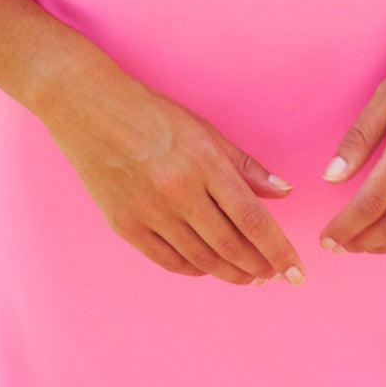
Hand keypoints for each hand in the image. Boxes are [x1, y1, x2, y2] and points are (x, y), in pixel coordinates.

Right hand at [46, 67, 306, 285]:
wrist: (89, 109)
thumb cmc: (152, 114)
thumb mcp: (204, 130)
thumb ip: (244, 164)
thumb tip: (283, 193)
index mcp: (204, 163)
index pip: (252, 219)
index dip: (278, 250)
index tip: (295, 271)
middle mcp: (179, 191)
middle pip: (230, 245)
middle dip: (259, 268)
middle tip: (276, 277)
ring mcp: (150, 211)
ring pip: (201, 259)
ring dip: (231, 273)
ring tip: (250, 277)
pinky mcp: (125, 225)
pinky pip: (168, 260)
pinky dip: (194, 270)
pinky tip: (209, 268)